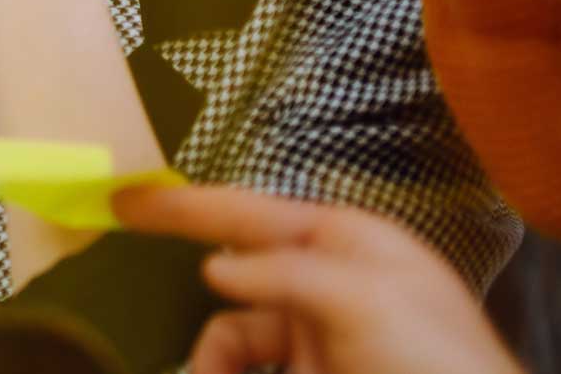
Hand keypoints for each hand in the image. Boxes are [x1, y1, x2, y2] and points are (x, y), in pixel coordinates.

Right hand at [114, 184, 522, 373]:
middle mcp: (327, 285)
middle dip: (190, 296)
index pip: (250, 213)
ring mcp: (320, 340)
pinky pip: (246, 365)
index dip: (184, 206)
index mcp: (346, 246)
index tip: (123, 202)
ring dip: (211, 360)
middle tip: (131, 297)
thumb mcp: (368, 303)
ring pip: (232, 338)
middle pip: (234, 276)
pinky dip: (222, 369)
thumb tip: (216, 269)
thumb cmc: (438, 364)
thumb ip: (286, 275)